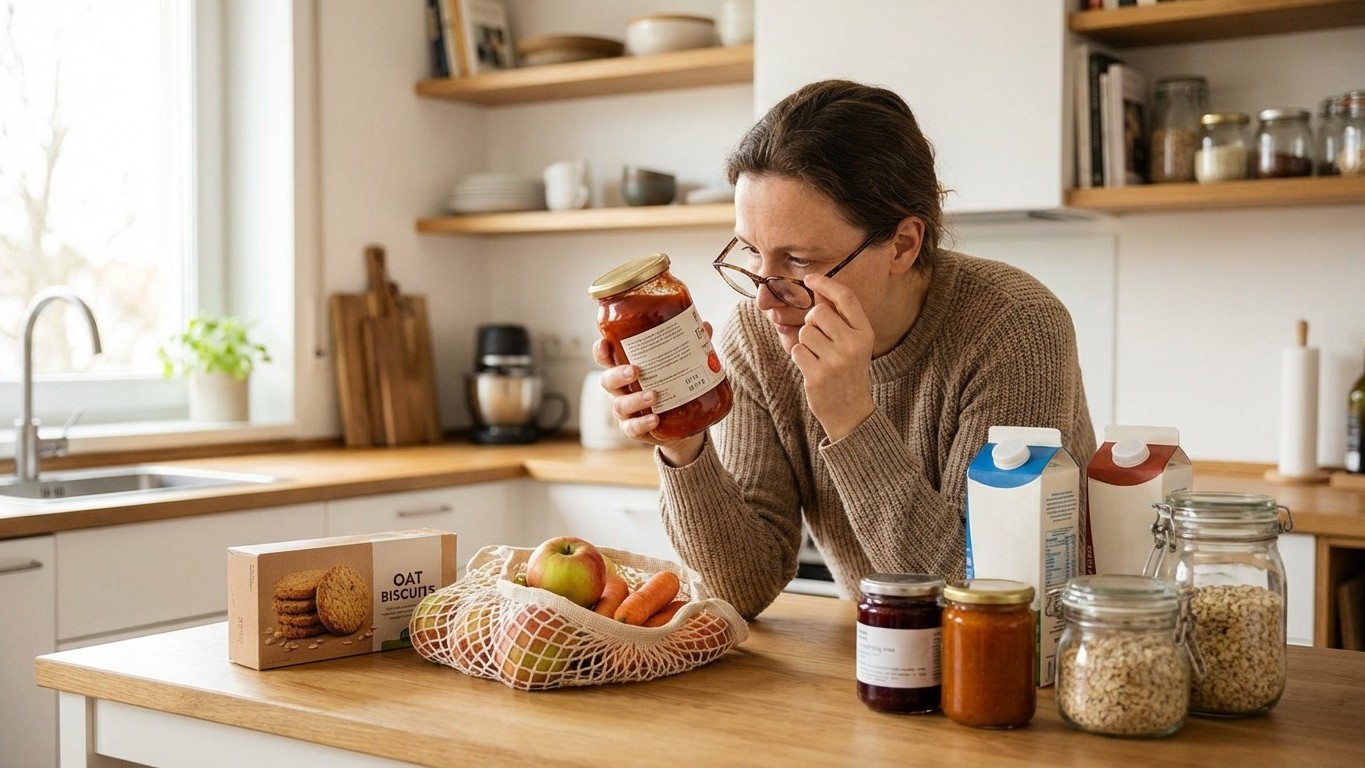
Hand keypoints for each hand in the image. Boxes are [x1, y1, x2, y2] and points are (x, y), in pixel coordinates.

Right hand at [591, 336, 705, 465]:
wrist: (683, 425)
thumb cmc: (674, 387)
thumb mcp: (680, 366)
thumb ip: (690, 346)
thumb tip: (705, 327)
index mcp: (627, 369)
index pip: (607, 358)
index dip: (601, 351)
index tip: (604, 343)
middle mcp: (622, 390)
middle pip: (608, 381)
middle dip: (617, 374)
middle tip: (635, 370)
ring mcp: (627, 412)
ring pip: (620, 405)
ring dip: (635, 399)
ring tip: (654, 396)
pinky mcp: (636, 429)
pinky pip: (633, 428)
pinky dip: (642, 423)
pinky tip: (654, 419)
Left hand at [791, 274, 875, 440]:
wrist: (851, 412)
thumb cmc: (848, 372)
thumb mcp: (853, 343)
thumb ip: (839, 319)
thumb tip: (818, 292)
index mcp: (865, 332)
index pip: (845, 298)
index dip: (825, 284)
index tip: (810, 279)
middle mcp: (853, 344)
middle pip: (818, 312)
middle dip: (811, 322)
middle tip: (819, 339)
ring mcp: (835, 360)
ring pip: (805, 332)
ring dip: (805, 342)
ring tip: (818, 357)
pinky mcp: (817, 375)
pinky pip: (796, 350)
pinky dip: (799, 357)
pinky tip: (812, 368)